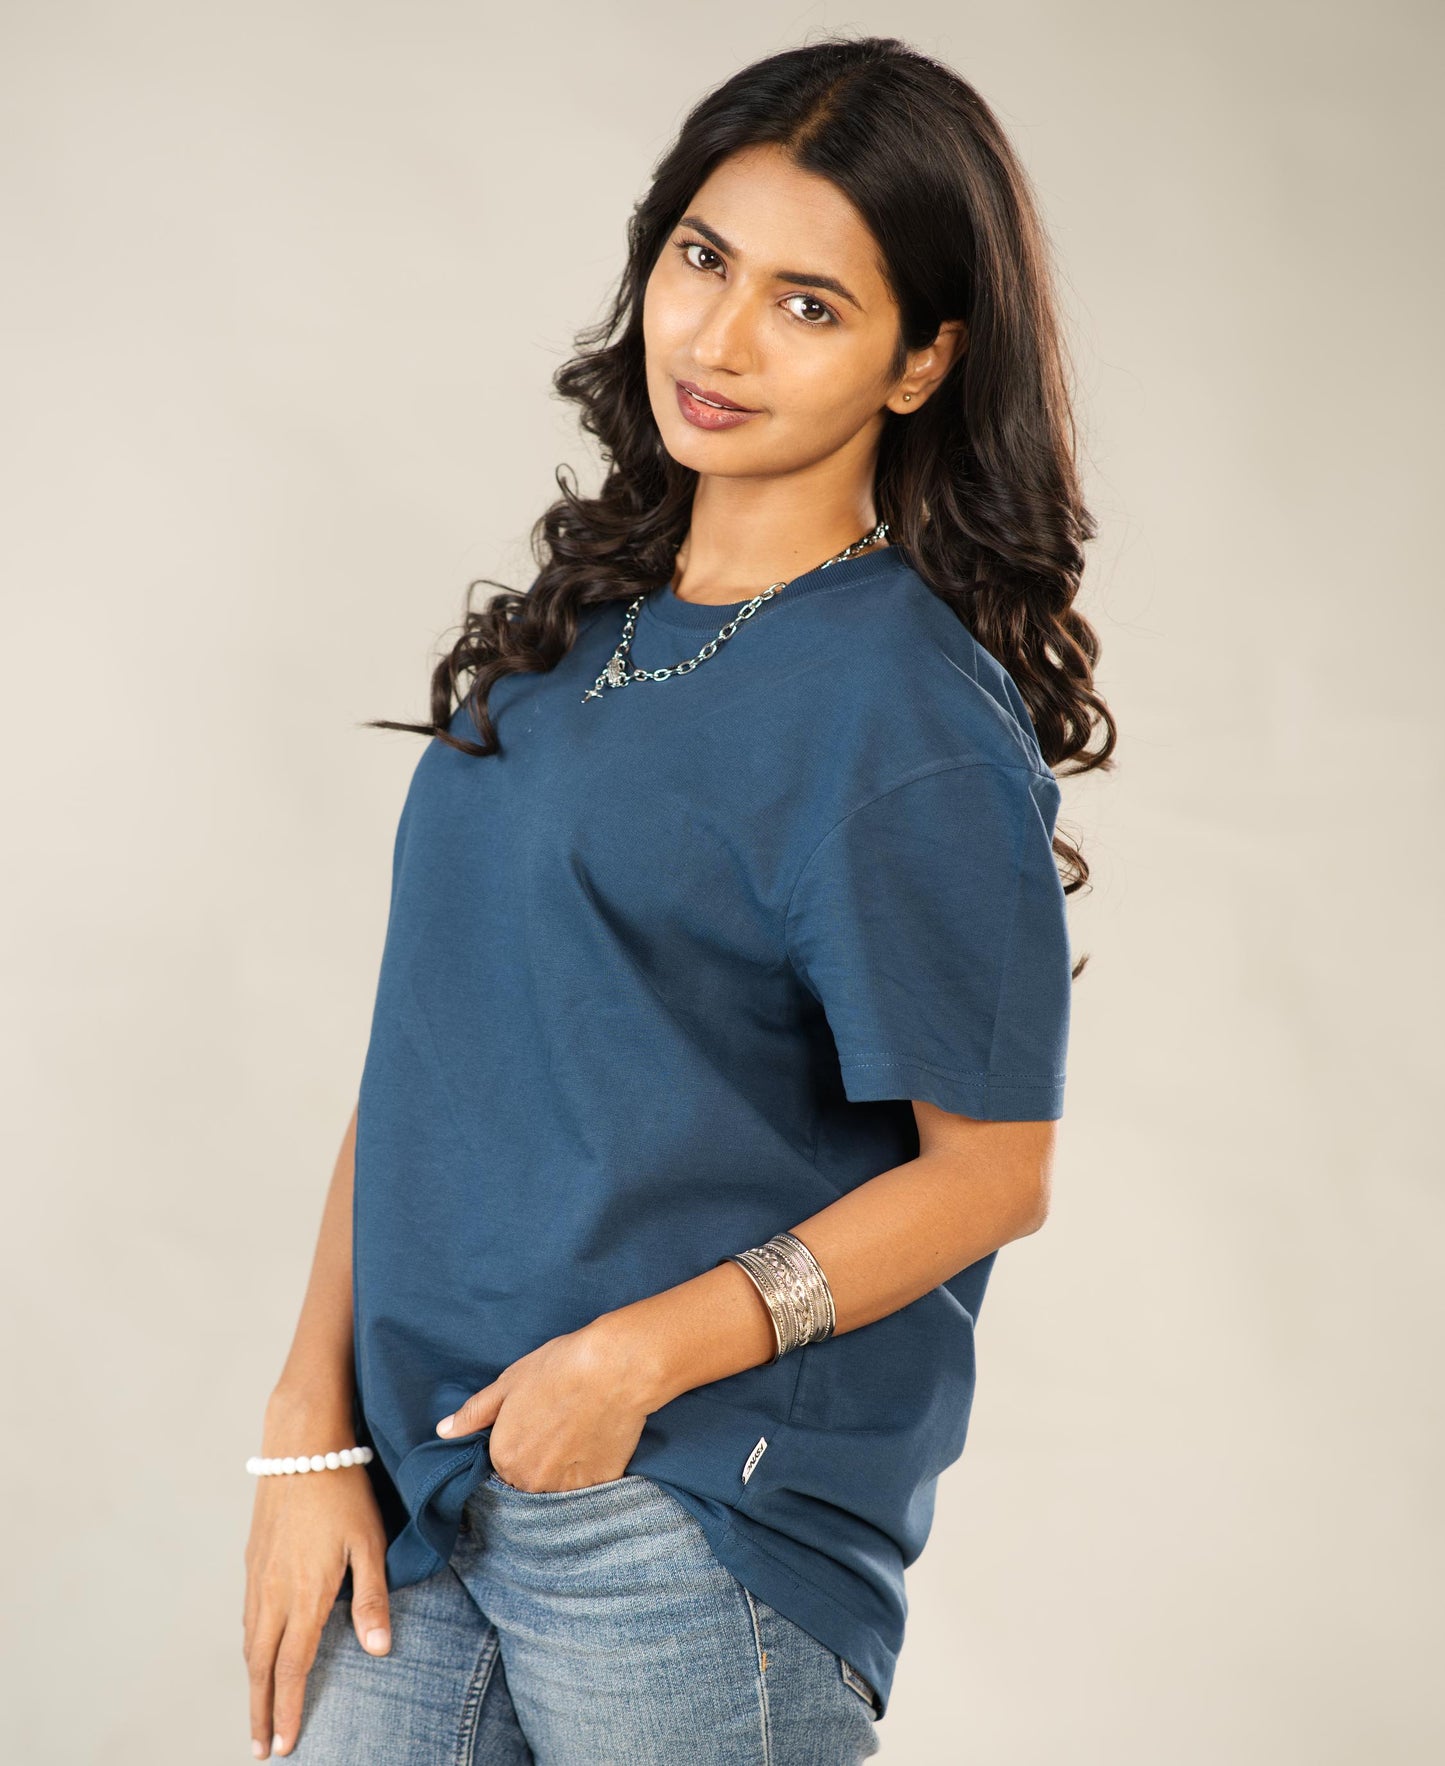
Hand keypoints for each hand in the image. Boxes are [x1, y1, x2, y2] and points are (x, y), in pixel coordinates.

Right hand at [243, 1400, 391, 1758]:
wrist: (300, 1446)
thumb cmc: (344, 1492)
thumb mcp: (369, 1542)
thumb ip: (373, 1597)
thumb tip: (379, 1649)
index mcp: (305, 1595)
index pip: (292, 1668)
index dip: (288, 1710)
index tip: (284, 1745)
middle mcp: (274, 1593)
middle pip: (262, 1667)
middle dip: (261, 1711)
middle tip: (261, 1750)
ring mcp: (258, 1577)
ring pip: (250, 1644)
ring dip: (253, 1683)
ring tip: (258, 1713)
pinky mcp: (252, 1560)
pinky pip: (247, 1617)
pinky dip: (249, 1648)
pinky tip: (256, 1653)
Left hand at [435, 1317, 658, 1491]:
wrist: (615, 1368)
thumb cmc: (559, 1369)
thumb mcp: (509, 1383)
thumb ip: (474, 1413)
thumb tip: (444, 1432)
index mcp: (504, 1457)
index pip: (503, 1463)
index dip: (519, 1441)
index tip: (536, 1422)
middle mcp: (531, 1481)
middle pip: (529, 1480)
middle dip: (539, 1459)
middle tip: (558, 1425)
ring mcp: (567, 1487)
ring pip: (557, 1487)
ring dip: (563, 1469)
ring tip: (578, 1431)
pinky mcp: (600, 1485)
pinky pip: (587, 1486)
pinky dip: (590, 1469)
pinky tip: (596, 1440)